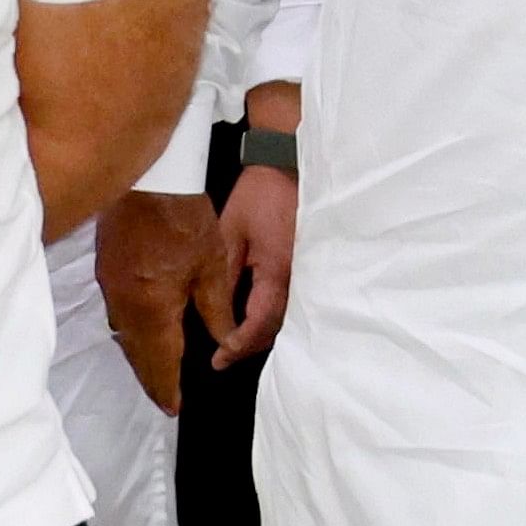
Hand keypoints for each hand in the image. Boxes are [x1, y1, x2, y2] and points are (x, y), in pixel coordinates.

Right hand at [94, 191, 225, 413]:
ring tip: (156, 372)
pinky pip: (117, 313)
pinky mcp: (105, 270)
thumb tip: (224, 344)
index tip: (172, 408)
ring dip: (140, 356)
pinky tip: (142, 332)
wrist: (150, 177)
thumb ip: (217, 310)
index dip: (166, 387)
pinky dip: (130, 331)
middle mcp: (125, 304)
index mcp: (153, 307)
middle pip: (136, 354)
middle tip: (163, 398)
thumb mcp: (212, 266)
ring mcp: (110, 287)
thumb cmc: (186, 217)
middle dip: (151, 378)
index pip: (160, 361)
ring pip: (124, 335)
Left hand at [212, 157, 295, 368]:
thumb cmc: (259, 196)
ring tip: (237, 343)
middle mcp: (299, 279)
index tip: (218, 359)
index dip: (237, 346)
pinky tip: (259, 320)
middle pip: (277, 329)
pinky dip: (277, 318)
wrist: (290, 167)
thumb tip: (214, 315)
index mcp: (277, 272)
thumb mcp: (231, 234)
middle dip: (250, 346)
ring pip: (288, 320)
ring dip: (264, 335)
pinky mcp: (312, 267)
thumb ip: (224, 277)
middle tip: (224, 356)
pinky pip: (296, 303)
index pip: (258, 324)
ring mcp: (309, 274)